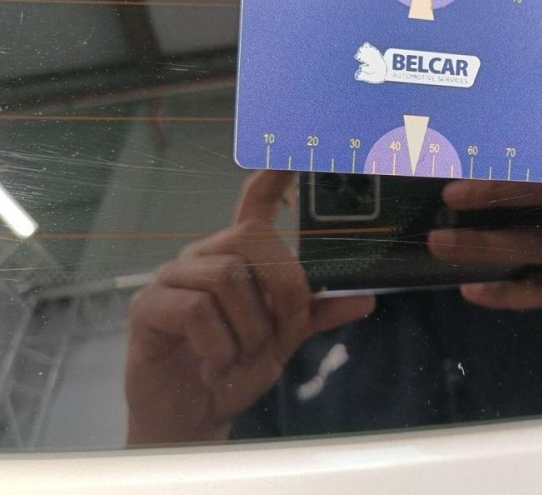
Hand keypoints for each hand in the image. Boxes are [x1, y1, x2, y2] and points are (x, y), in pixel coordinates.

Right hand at [125, 171, 374, 444]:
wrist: (195, 413)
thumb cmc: (235, 366)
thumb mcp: (285, 339)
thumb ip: (317, 313)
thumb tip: (365, 299)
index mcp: (238, 257)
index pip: (254, 206)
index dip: (271, 178)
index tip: (290, 155)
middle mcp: (204, 256)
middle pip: (251, 237)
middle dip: (281, 287)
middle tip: (279, 330)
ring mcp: (173, 277)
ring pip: (228, 276)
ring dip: (249, 328)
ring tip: (239, 354)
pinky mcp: (148, 305)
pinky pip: (197, 309)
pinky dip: (219, 345)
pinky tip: (214, 363)